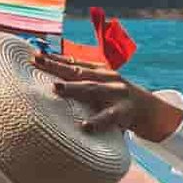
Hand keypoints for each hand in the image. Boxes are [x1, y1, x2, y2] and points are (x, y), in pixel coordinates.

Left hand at [31, 51, 182, 141]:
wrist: (147, 109)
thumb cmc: (115, 97)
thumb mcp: (100, 85)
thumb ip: (80, 81)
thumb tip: (49, 79)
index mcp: (99, 70)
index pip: (73, 62)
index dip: (54, 58)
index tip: (35, 55)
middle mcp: (107, 78)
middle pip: (78, 71)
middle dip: (57, 66)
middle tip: (38, 62)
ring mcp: (117, 93)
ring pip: (92, 89)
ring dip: (73, 88)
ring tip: (56, 88)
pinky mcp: (124, 112)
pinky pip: (109, 117)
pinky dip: (96, 122)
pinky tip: (84, 127)